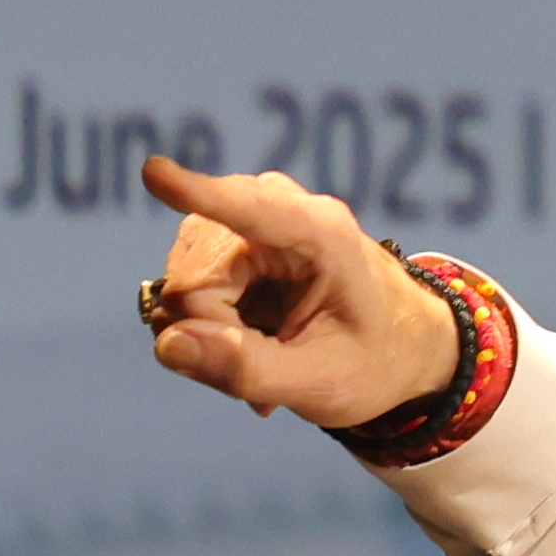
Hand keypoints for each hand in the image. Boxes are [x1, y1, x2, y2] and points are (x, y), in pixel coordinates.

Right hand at [135, 158, 461, 427]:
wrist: (402, 348)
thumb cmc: (374, 361)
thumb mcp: (319, 383)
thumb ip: (245, 368)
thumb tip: (168, 343)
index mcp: (322, 235)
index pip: (251, 208)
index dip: (198, 193)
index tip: (153, 171)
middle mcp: (283, 211)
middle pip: (194, 278)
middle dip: (213, 331)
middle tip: (267, 364)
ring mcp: (253, 220)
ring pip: (183, 282)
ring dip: (211, 330)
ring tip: (266, 352)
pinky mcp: (234, 238)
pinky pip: (187, 284)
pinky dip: (210, 324)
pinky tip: (251, 342)